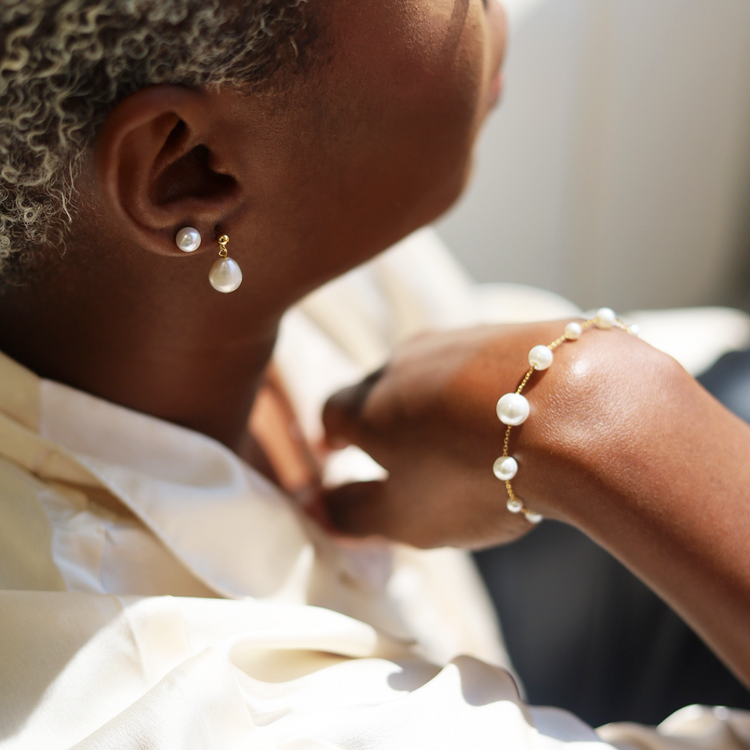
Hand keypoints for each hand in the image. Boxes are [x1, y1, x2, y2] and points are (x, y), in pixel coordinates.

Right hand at [321, 322, 573, 548]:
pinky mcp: (513, 332)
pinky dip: (486, 390)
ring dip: (438, 403)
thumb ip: (353, 514)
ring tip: (461, 441)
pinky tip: (515, 419)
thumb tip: (318, 507)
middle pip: (385, 388)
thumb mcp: (404, 516)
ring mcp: (463, 339)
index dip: (333, 434)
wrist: (575, 413)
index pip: (334, 411)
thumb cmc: (474, 474)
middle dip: (386, 419)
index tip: (336, 450)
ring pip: (437, 373)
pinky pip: (487, 365)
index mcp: (369, 402)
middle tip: (399, 452)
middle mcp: (408, 359)